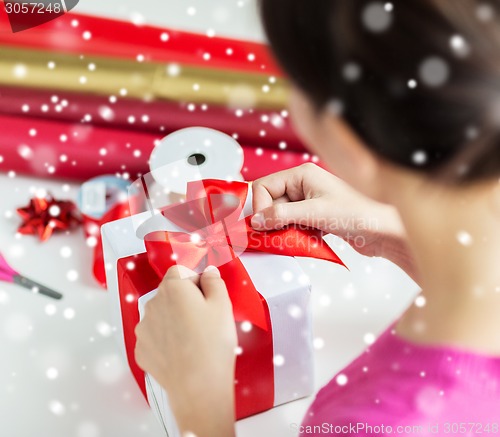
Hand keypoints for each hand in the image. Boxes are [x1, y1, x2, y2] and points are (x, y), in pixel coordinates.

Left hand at [135, 265, 236, 436]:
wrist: (198, 387)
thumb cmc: (211, 345)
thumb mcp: (223, 305)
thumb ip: (214, 281)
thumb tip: (208, 273)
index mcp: (173, 288)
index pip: (181, 270)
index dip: (196, 280)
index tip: (206, 294)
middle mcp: (153, 304)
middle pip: (170, 292)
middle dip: (185, 300)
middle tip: (205, 318)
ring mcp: (144, 328)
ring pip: (161, 314)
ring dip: (174, 319)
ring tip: (194, 338)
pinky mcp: (142, 349)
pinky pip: (155, 336)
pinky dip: (166, 340)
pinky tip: (183, 350)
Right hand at [252, 163, 416, 278]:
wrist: (385, 232)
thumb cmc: (360, 213)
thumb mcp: (315, 213)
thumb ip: (281, 215)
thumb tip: (256, 221)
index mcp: (302, 174)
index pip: (264, 186)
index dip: (259, 206)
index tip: (260, 225)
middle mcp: (303, 185)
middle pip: (270, 203)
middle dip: (271, 221)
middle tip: (274, 236)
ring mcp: (308, 202)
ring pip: (280, 217)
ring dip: (283, 230)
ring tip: (294, 237)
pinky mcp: (314, 218)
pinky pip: (292, 226)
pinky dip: (293, 236)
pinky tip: (305, 240)